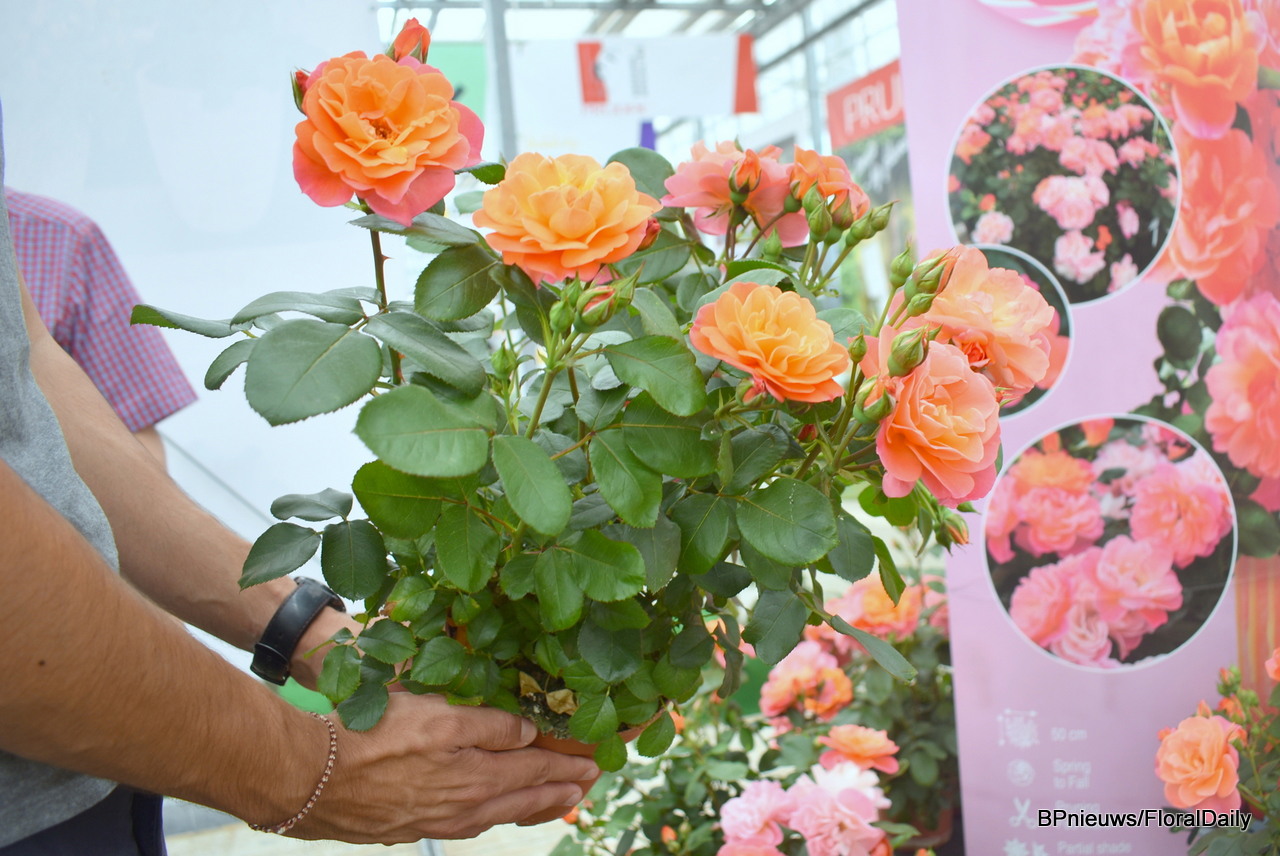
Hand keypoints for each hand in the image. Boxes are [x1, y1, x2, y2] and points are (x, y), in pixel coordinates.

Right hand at [287, 693, 596, 842]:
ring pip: (494, 815)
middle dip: (557, 790)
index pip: (534, 773)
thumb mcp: (439, 716)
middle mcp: (461, 808)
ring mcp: (434, 821)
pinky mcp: (406, 826)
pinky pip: (465, 823)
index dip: (566, 768)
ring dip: (529, 806)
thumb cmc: (372, 738)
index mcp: (475, 780)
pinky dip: (491, 815)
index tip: (593, 765)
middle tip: (586, 786)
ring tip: (554, 801)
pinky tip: (489, 812)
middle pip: (521, 800)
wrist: (306, 777)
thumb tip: (529, 733)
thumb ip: (490, 726)